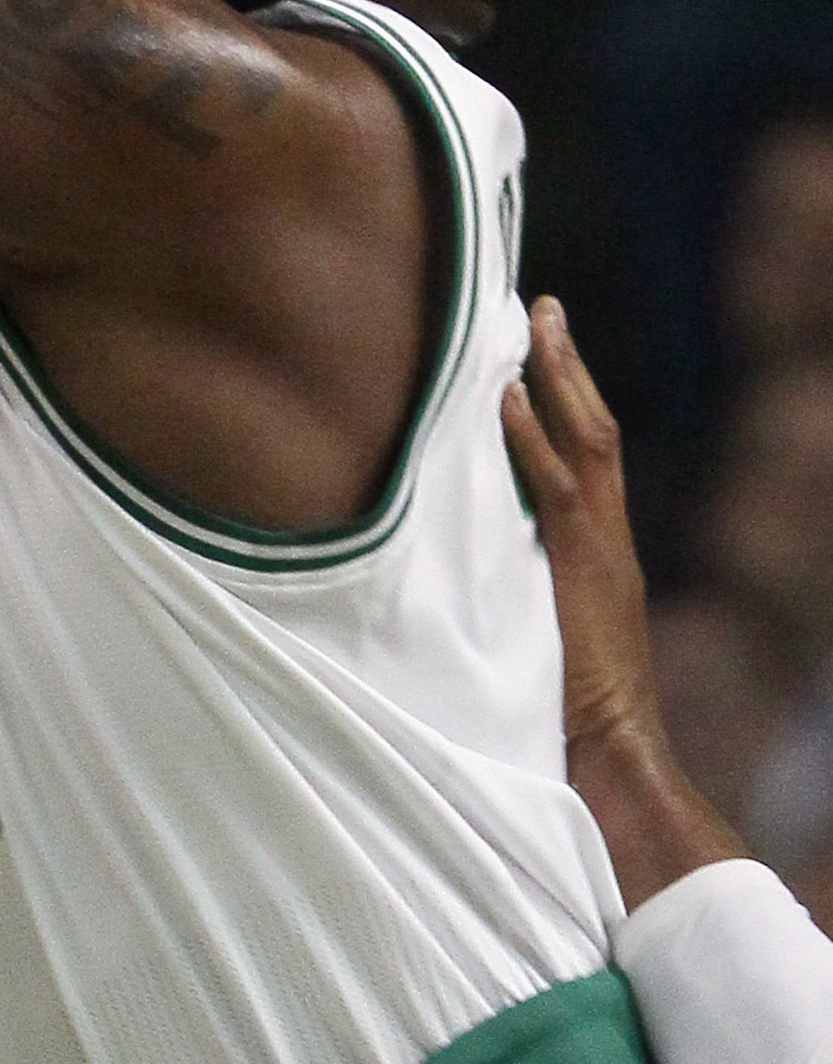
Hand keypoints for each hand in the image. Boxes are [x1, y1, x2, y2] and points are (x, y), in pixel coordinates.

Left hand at [500, 296, 656, 768]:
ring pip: (586, 444)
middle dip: (568, 366)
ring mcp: (602, 551)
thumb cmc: (560, 713)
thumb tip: (452, 565)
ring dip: (558, 381)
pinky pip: (558, 492)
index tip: (533, 350)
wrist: (612, 756)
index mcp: (594, 550)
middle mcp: (606, 538)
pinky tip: (507, 398)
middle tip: (541, 306)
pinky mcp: (586, 573)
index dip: (561, 401)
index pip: (583, 454)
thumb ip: (505, 591)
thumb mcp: (530, 634)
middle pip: (593, 430)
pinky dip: (533, 442)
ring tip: (531, 325)